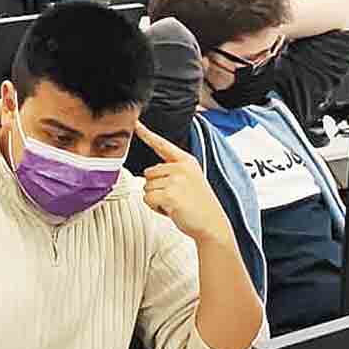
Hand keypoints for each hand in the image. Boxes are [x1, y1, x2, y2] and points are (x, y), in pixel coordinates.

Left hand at [133, 121, 230, 246]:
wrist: (212, 225)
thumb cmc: (200, 205)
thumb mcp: (191, 180)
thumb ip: (173, 171)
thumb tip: (150, 174)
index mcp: (186, 161)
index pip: (162, 144)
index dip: (146, 134)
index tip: (135, 123)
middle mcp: (181, 167)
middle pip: (148, 173)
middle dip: (157, 188)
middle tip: (176, 197)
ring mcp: (175, 180)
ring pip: (146, 187)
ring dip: (156, 199)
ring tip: (176, 203)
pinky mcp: (169, 194)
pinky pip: (147, 199)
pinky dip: (156, 207)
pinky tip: (172, 209)